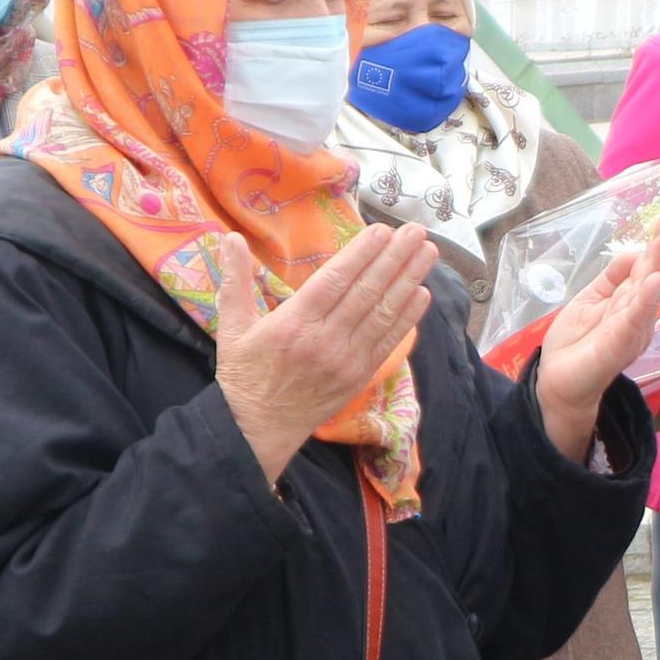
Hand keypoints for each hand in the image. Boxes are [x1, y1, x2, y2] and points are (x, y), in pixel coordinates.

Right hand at [215, 223, 440, 481]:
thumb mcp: (233, 326)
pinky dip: (407, 317)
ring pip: (383, 314)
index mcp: (293, 323)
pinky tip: (422, 294)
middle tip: (418, 232)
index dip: (362, 254)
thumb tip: (230, 237)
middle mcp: (325, 340)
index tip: (383, 231)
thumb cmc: (243, 374)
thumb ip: (234, 280)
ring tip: (429, 253)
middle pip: (366, 292)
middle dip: (395, 259)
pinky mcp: (359, 375)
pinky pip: (388, 341)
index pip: (335, 281)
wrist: (258, 428)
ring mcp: (346, 360)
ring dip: (409, 281)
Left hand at [534, 231, 659, 456]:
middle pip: (652, 276)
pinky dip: (644, 302)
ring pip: (647, 295)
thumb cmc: (576, 344)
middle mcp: (637, 315)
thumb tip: (633, 251)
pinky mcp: (618, 347)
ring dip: (658, 266)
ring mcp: (630, 331)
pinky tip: (653, 282)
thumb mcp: (590, 299)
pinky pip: (633, 322)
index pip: (646, 268)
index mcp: (630, 302)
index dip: (656, 243)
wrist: (558, 384)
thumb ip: (612, 277)